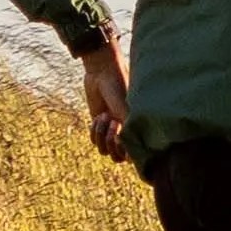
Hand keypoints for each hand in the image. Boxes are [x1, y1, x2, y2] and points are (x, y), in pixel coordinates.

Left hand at [73, 35, 136, 155]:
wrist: (101, 72)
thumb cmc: (118, 88)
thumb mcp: (125, 109)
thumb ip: (129, 130)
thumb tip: (132, 155)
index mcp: (136, 129)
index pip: (133, 155)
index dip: (127, 153)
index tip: (123, 138)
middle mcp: (124, 132)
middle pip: (117, 157)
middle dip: (112, 144)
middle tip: (114, 123)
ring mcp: (111, 130)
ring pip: (103, 150)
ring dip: (102, 135)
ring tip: (104, 116)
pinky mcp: (98, 125)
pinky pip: (94, 140)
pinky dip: (94, 131)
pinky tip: (98, 116)